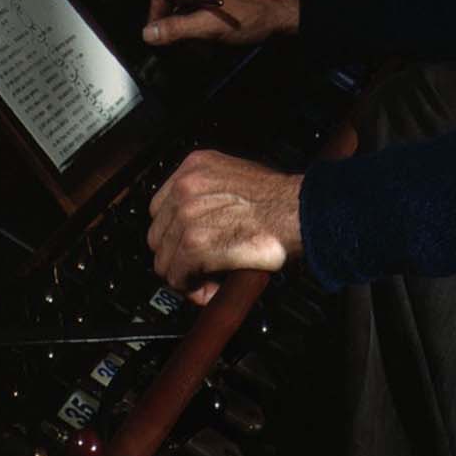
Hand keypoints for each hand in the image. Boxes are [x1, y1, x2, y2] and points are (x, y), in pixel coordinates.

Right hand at [142, 0, 299, 47]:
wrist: (285, 15)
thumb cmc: (254, 16)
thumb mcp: (210, 27)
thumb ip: (178, 29)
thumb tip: (149, 33)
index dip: (155, 11)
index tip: (156, 32)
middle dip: (172, 20)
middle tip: (173, 41)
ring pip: (190, 5)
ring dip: (187, 25)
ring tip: (192, 43)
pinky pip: (204, 8)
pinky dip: (201, 24)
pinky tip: (208, 39)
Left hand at [147, 150, 303, 305]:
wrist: (297, 211)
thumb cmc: (281, 199)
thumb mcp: (238, 177)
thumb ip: (213, 192)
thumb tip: (205, 221)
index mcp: (194, 166)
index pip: (161, 206)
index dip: (173, 232)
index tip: (184, 244)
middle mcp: (185, 187)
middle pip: (158, 233)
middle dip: (175, 255)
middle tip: (197, 267)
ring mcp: (186, 215)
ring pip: (164, 259)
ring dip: (184, 274)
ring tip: (206, 279)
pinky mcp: (194, 244)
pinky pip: (177, 276)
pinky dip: (192, 288)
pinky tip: (211, 287)